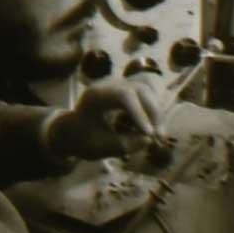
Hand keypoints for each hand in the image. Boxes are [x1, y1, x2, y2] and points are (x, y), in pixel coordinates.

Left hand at [45, 75, 161, 159]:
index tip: (149, 134)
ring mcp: (120, 85)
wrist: (73, 130)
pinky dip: (153, 113)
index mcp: (96, 95)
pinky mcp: (128, 91)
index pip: (123, 95)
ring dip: (156, 113)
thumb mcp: (99, 147)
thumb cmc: (82, 138)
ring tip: (159, 136)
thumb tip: (148, 140)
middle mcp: (110, 84)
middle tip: (160, 137)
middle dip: (153, 113)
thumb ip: (122, 144)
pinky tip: (152, 130)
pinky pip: (147, 97)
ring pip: (148, 92)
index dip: (139, 113)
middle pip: (140, 89)